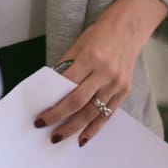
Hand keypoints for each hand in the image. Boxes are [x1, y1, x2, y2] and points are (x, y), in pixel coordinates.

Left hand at [34, 0, 167, 145]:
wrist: (128, 29)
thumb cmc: (99, 35)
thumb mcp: (78, 44)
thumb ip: (66, 67)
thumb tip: (51, 90)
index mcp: (91, 57)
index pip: (67, 85)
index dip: (52, 103)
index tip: (39, 115)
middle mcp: (105, 72)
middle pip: (79, 101)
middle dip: (59, 117)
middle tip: (44, 127)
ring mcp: (116, 83)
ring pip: (93, 112)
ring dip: (75, 127)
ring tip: (59, 137)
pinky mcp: (124, 91)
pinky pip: (108, 114)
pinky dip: (95, 128)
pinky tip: (83, 138)